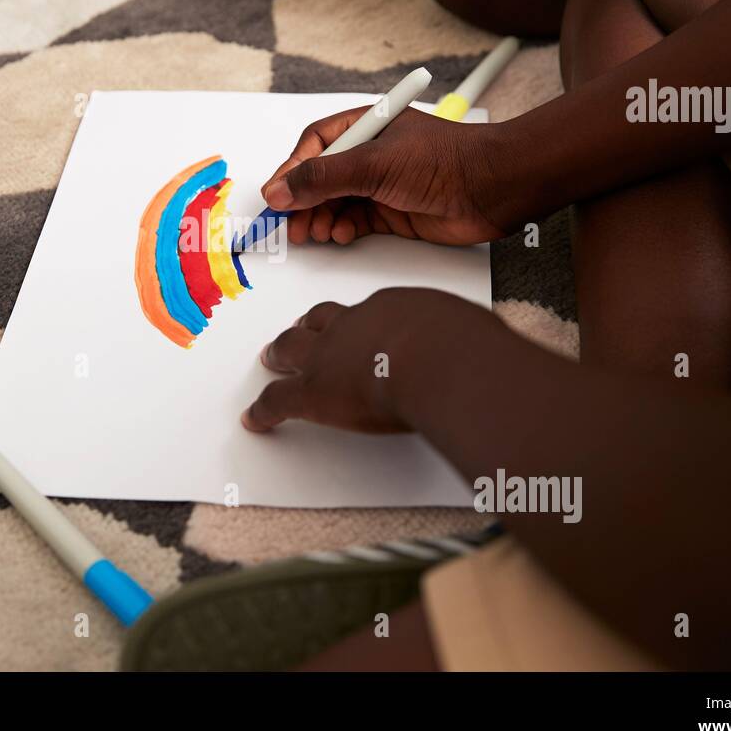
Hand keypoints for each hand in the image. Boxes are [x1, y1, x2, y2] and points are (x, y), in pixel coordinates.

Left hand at [241, 289, 475, 432]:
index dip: (357, 323)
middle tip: (296, 332)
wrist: (441, 361)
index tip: (354, 326)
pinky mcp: (312, 391)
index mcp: (394, 310)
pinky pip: (278, 400)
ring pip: (293, 348)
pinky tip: (254, 420)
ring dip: (280, 354)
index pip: (369, 315)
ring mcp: (329, 355)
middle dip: (307, 327)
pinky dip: (263, 412)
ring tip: (270, 359)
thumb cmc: (465, 350)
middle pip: (321, 321)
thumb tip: (477, 350)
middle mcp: (355, 325)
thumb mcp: (467, 334)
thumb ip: (461, 340)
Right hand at [260, 105, 509, 246]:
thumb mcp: (373, 164)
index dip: (293, 169)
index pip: (315, 144)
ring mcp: (382, 183)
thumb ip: (323, 178)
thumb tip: (280, 190)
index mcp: (366, 125)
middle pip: (321, 177)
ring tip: (315, 233)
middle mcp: (372, 153)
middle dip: (303, 201)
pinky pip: (355, 220)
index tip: (277, 195)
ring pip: (336, 202)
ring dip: (321, 218)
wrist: (492, 190)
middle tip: (291, 224)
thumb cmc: (443, 162)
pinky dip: (342, 229)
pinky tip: (340, 235)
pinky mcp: (393, 211)